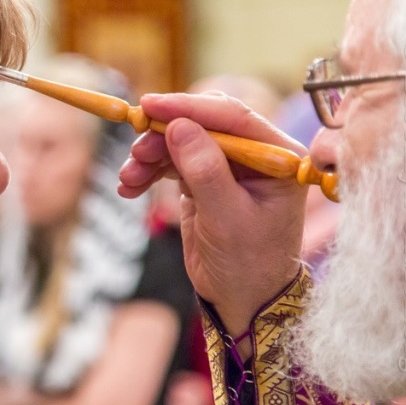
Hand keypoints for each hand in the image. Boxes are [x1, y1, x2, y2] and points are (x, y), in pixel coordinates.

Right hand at [119, 92, 306, 335]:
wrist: (242, 299)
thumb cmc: (248, 263)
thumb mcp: (227, 218)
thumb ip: (206, 171)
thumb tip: (179, 126)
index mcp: (277, 156)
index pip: (232, 117)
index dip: (189, 107)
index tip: (150, 105)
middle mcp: (254, 154)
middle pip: (202, 125)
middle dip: (164, 134)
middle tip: (135, 152)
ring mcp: (227, 166)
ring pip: (181, 142)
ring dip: (150, 156)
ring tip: (128, 178)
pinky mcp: (204, 179)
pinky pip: (171, 162)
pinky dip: (149, 171)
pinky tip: (130, 186)